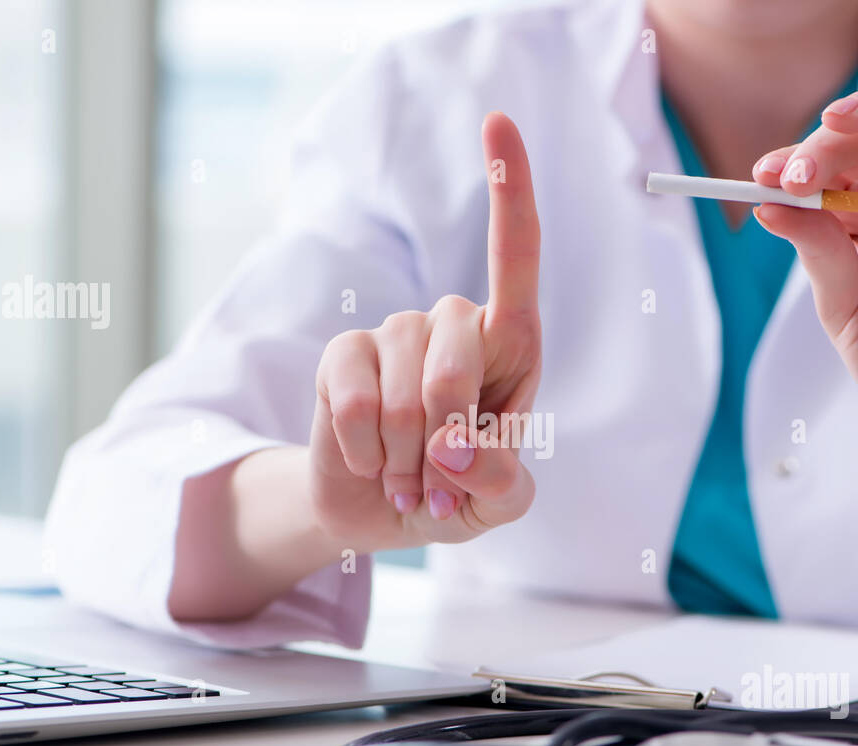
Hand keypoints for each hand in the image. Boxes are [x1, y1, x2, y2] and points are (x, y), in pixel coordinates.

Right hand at [308, 111, 541, 553]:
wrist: (384, 512)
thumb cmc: (457, 492)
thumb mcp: (497, 502)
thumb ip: (498, 481)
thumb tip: (455, 450)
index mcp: (509, 346)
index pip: (514, 259)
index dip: (509, 192)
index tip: (498, 122)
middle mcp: (452, 326)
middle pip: (455, 348)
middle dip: (449, 427)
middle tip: (441, 481)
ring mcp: (394, 336)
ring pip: (402, 384)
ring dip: (407, 453)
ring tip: (410, 479)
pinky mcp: (343, 355)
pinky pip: (352, 395)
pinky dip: (366, 447)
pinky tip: (372, 461)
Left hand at [752, 89, 857, 592]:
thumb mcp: (842, 303)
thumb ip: (818, 249)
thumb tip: (767, 203)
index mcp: (853, 221)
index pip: (820, 175)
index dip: (789, 168)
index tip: (758, 177)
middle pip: (857, 147)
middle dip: (819, 151)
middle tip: (790, 172)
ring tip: (835, 119)